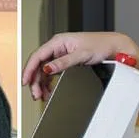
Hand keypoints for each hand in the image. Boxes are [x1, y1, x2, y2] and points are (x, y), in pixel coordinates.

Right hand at [21, 32, 135, 102]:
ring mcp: (62, 54)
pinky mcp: (67, 61)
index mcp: (58, 42)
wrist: (113, 46)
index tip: (25, 82)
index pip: (37, 56)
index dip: (29, 69)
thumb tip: (48, 69)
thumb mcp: (81, 55)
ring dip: (42, 83)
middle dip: (35, 81)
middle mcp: (58, 47)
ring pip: (45, 70)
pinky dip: (50, 82)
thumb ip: (64, 63)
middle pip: (40, 65)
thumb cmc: (100, 46)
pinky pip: (53, 73)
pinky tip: (49, 91)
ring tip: (42, 96)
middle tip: (36, 95)